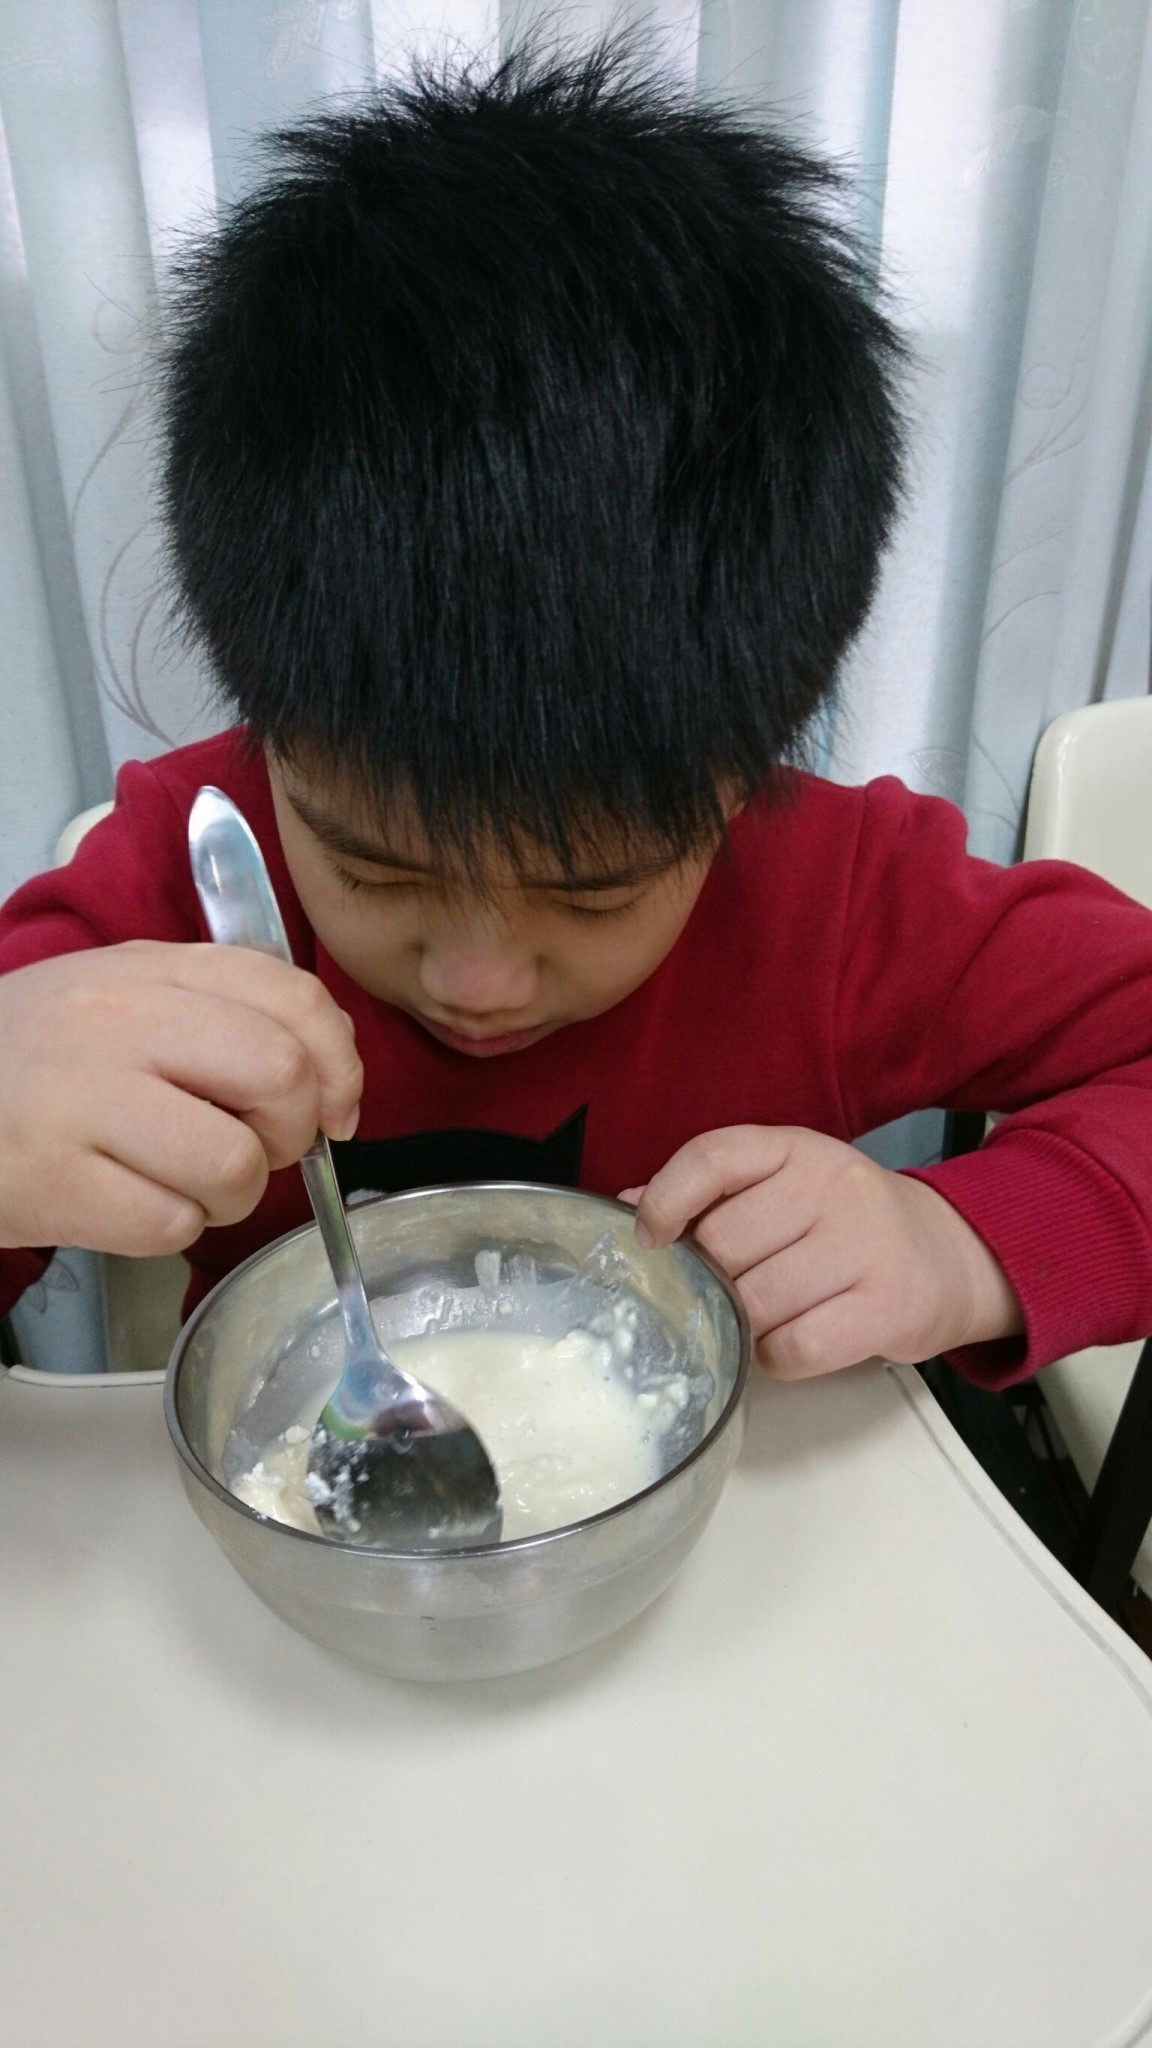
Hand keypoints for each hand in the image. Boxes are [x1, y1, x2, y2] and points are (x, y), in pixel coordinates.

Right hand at [0, 943, 362, 1255]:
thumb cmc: (46, 1058)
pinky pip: (172, 1225)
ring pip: (235, 1165)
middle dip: (289, 1134)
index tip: (333, 1109)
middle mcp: (121, 1022)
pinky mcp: (56, 1183)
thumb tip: (334, 1081)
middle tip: (250, 1147)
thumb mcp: (130, 995)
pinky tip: (134, 1203)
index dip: (340, 1065)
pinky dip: (171, 1228)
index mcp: (153, 968)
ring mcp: (84, 1101)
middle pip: (281, 1079)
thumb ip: (231, 1012)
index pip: (295, 998)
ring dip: (230, 1195)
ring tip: (185, 1180)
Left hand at [621, 1125, 1021, 1377]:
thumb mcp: (784, 1187)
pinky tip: (792, 1341)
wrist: (950, 1257)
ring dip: (744, 1324)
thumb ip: (710, 1195)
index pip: (713, 1158)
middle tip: (730, 1289)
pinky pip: (795, 1348)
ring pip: (756, 1303)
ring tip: (765, 1317)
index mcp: (796, 1148)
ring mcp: (865, 1246)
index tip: (649, 1237)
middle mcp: (834, 1186)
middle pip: (724, 1245)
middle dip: (713, 1280)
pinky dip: (778, 1357)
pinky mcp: (887, 1307)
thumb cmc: (845, 1226)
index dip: (666, 1199)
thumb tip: (629, 1207)